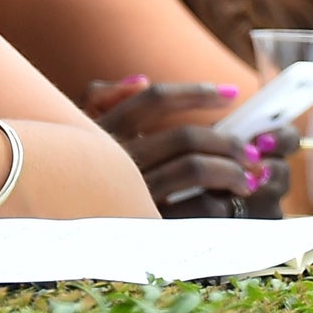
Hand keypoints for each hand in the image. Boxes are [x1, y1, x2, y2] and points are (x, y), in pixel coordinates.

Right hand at [82, 78, 296, 218]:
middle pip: (185, 137)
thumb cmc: (74, 174)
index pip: (156, 99)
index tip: (232, 93)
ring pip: (194, 169)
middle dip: (226, 140)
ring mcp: (131, 194)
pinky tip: (226, 206)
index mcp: (104, 132)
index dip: (196, 93)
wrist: (61, 232)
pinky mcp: (147, 227)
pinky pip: (195, 210)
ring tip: (248, 177)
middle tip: (252, 150)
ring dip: (230, 169)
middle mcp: (117, 160)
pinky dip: (218, 204)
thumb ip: (101, 97)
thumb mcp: (73, 130)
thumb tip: (141, 80)